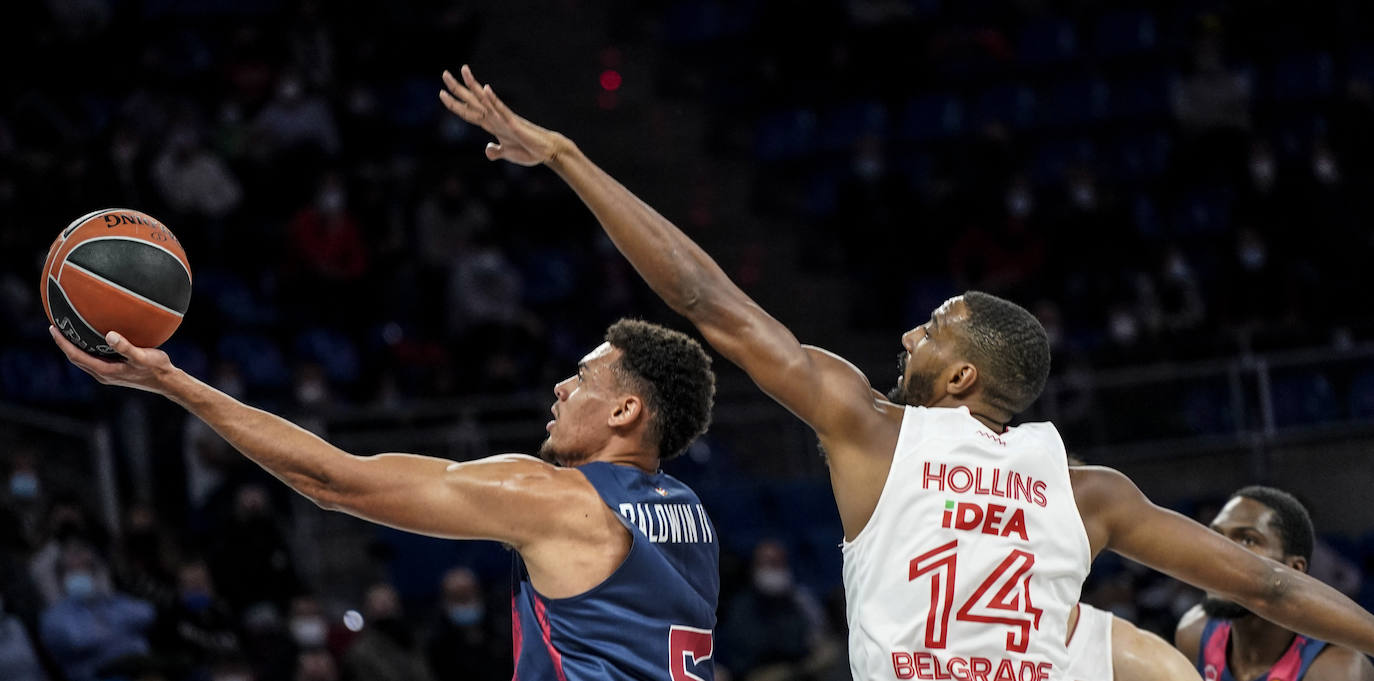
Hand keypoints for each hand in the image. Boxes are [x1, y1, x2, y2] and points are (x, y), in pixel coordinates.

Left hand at [49, 326, 176, 394]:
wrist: (166, 381)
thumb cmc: (156, 368)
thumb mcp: (143, 356)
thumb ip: (126, 347)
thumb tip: (110, 334)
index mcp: (105, 371)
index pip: (76, 356)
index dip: (63, 343)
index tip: (53, 328)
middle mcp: (103, 374)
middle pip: (76, 359)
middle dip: (64, 344)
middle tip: (55, 327)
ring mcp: (108, 374)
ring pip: (84, 360)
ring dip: (74, 347)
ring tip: (69, 333)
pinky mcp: (114, 372)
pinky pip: (93, 359)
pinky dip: (86, 349)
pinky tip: (92, 339)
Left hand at [439, 64, 565, 165]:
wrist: (547, 151)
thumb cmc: (530, 150)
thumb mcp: (508, 154)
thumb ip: (497, 151)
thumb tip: (488, 150)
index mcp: (492, 124)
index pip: (469, 112)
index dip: (455, 104)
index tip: (442, 93)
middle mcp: (495, 117)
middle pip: (473, 100)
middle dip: (458, 88)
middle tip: (444, 74)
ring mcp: (504, 118)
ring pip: (485, 100)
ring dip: (473, 86)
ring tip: (463, 71)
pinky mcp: (514, 123)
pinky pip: (502, 110)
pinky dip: (493, 100)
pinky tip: (486, 89)